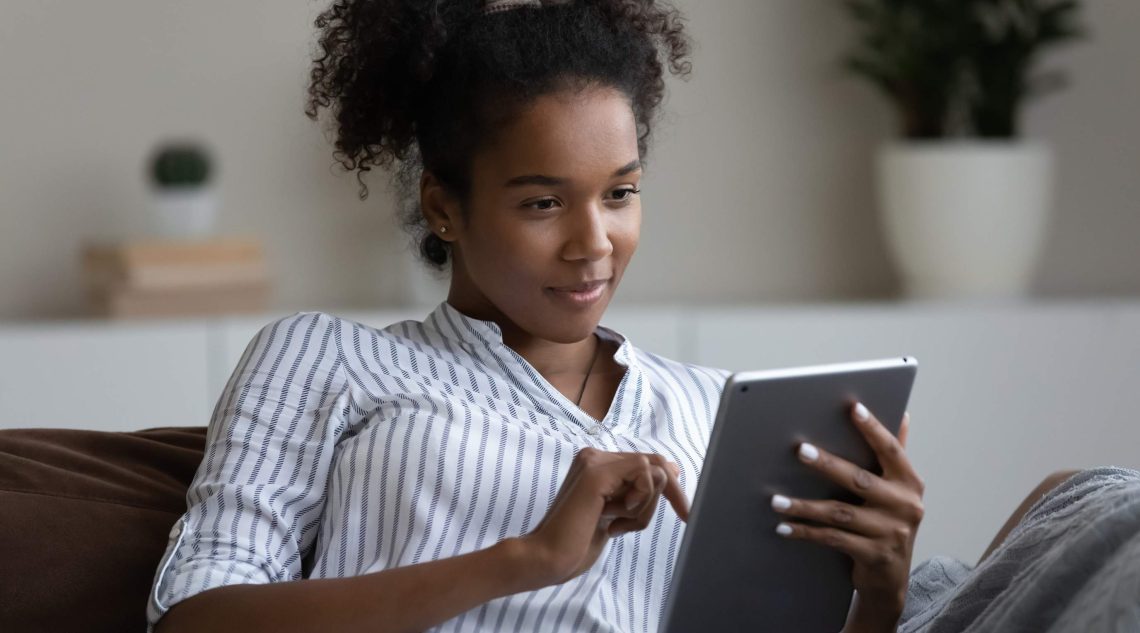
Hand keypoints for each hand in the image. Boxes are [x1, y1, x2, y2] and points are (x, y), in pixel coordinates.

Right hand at [516, 448, 688, 587]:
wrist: (547, 558)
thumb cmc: (577, 543)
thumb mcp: (618, 516)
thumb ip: (639, 492)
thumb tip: (671, 469)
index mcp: (599, 464)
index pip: (649, 464)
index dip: (671, 488)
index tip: (685, 513)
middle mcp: (595, 456)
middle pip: (656, 464)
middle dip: (672, 493)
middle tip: (683, 516)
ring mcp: (594, 461)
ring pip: (652, 471)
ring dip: (645, 507)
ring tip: (616, 526)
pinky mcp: (596, 472)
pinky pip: (644, 474)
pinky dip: (640, 502)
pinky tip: (612, 520)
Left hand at [771, 405, 923, 629]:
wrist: (890, 579)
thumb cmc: (888, 524)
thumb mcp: (897, 491)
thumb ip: (895, 455)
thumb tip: (904, 414)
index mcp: (910, 482)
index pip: (891, 449)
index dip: (873, 428)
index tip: (853, 408)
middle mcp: (905, 505)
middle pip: (859, 479)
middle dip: (827, 464)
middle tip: (799, 450)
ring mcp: (891, 532)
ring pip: (839, 512)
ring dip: (804, 505)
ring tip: (776, 500)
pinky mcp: (874, 555)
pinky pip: (832, 538)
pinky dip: (805, 532)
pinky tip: (783, 526)